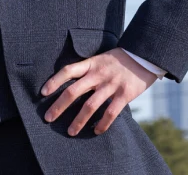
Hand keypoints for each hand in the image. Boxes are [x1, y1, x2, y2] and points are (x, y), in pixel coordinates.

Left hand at [39, 47, 156, 135]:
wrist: (144, 55)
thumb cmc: (119, 60)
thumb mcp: (100, 59)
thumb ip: (87, 70)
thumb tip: (70, 83)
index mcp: (91, 64)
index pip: (68, 71)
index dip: (54, 81)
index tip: (43, 93)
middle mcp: (98, 74)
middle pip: (73, 91)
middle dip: (59, 106)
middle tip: (48, 118)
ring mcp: (111, 85)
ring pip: (90, 106)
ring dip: (78, 120)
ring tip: (70, 132)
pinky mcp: (124, 94)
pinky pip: (110, 112)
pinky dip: (102, 124)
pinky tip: (96, 131)